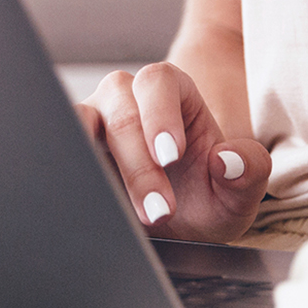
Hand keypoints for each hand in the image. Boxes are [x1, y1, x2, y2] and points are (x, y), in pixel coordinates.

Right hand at [73, 62, 271, 242]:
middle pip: (122, 110)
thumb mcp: (238, 192)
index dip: (160, 114)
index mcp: (173, 94)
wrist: (177, 226)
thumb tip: (228, 158)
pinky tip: (89, 198)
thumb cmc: (207, 197)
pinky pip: (59, 141)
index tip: (171, 156)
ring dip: (100, 167)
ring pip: (83, 121)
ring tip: (122, 211)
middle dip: (140, 166)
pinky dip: (69, 168)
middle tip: (160, 212)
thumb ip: (249, 170)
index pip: (158, 81)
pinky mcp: (71, 143)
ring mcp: (95, 119)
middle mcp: (128, 99)